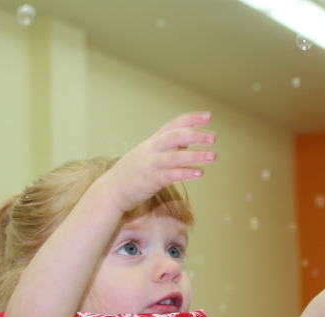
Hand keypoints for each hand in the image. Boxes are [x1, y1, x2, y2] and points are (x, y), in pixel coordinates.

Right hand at [100, 112, 216, 213]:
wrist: (110, 191)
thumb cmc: (132, 174)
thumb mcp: (148, 156)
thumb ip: (167, 148)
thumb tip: (188, 142)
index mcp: (152, 142)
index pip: (173, 125)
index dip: (191, 119)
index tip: (208, 116)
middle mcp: (151, 150)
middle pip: (175, 137)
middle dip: (195, 135)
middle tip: (213, 137)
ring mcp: (150, 165)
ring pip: (175, 156)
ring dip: (195, 155)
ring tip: (212, 155)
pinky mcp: (150, 181)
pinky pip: (170, 175)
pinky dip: (185, 173)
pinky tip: (199, 174)